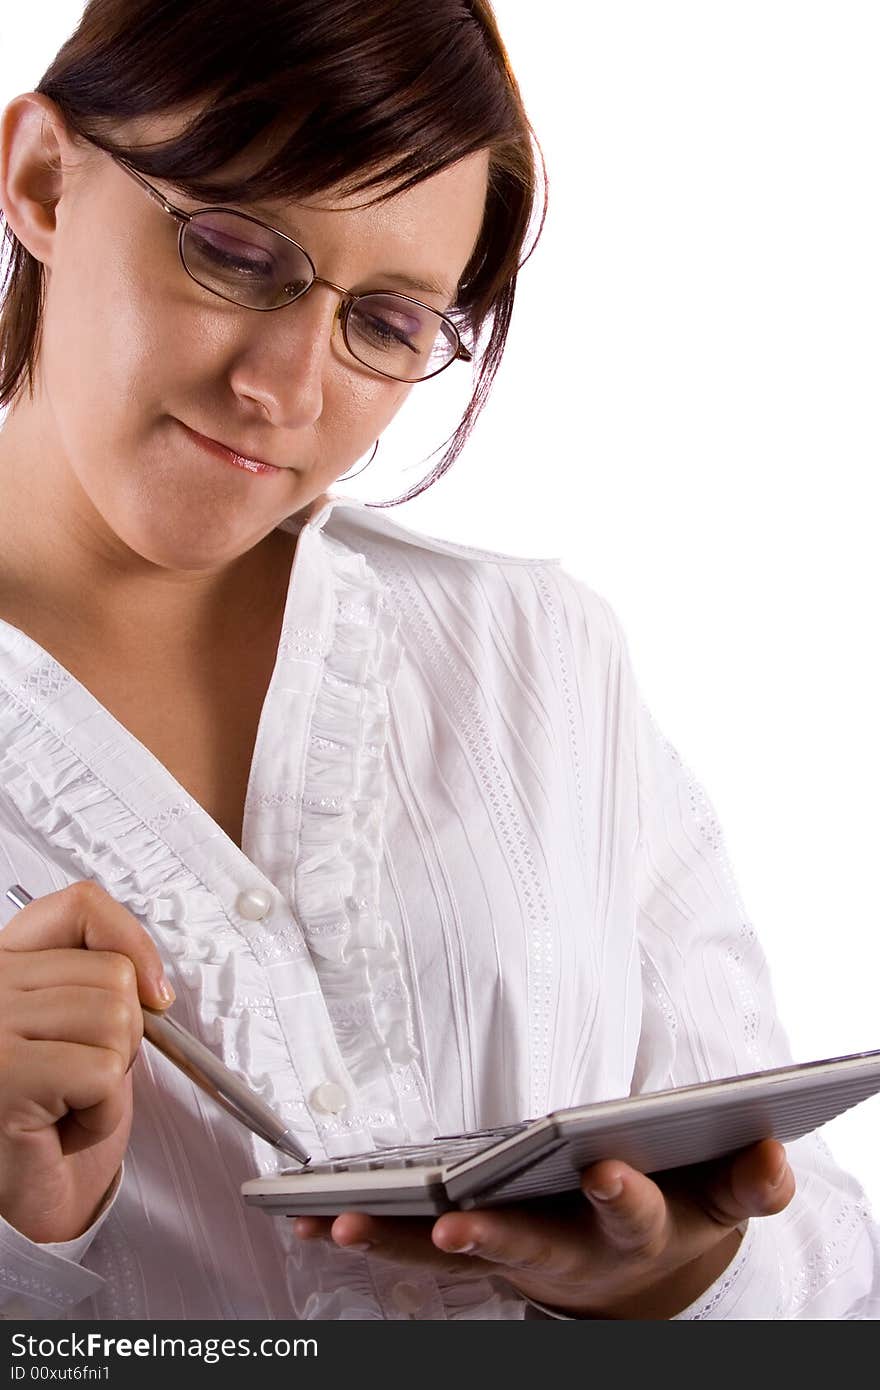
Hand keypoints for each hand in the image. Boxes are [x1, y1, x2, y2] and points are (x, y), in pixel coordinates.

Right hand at [0, 880, 173, 1243]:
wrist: (22, 1205)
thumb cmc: (49, 1122)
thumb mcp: (82, 1030)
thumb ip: (101, 981)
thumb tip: (151, 980)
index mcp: (5, 965)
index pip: (79, 904)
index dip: (130, 940)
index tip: (150, 992)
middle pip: (114, 973)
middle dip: (122, 1036)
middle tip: (76, 1076)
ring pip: (116, 1020)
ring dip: (111, 1077)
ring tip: (66, 1101)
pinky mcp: (5, 1076)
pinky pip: (103, 1072)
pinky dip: (101, 1111)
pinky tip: (62, 1128)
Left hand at [291, 1137, 795, 1317]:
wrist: (635, 1274)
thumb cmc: (676, 1213)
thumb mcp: (721, 1200)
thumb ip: (748, 1180)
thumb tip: (772, 1153)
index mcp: (632, 1228)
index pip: (631, 1214)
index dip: (623, 1193)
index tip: (608, 1166)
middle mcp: (566, 1251)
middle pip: (527, 1247)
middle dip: (491, 1235)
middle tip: (452, 1222)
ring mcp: (513, 1252)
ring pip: (452, 1256)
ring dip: (397, 1240)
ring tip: (339, 1222)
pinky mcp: (472, 1248)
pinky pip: (414, 1245)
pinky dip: (370, 1231)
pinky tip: (315, 1218)